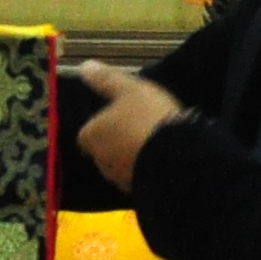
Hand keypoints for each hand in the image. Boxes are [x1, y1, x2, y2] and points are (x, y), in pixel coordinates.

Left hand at [64, 59, 185, 189]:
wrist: (176, 159)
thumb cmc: (148, 118)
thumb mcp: (130, 90)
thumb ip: (106, 80)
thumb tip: (84, 66)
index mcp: (91, 135)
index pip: (88, 133)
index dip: (102, 126)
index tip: (120, 119)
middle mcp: (99, 161)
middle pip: (103, 151)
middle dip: (116, 143)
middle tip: (140, 130)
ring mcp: (119, 180)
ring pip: (120, 166)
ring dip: (132, 158)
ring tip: (155, 145)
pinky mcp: (138, 192)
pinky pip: (139, 178)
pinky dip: (146, 171)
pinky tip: (163, 162)